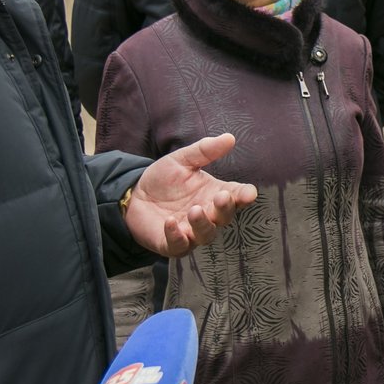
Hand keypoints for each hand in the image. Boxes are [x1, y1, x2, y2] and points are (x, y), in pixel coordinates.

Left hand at [126, 133, 256, 258]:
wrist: (134, 196)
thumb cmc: (164, 180)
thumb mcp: (183, 160)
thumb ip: (205, 150)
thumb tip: (230, 138)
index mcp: (214, 194)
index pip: (236, 196)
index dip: (244, 196)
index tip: (249, 193)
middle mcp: (207, 215)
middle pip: (224, 217)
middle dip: (225, 209)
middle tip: (221, 197)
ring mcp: (191, 232)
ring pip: (205, 235)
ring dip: (203, 224)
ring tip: (195, 210)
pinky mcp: (172, 244)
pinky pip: (179, 245)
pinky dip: (176, 236)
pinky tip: (170, 222)